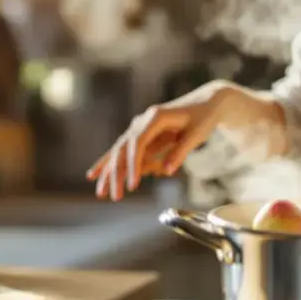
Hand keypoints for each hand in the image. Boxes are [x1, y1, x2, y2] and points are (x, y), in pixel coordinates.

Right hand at [87, 83, 233, 200]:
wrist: (206, 102)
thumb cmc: (203, 117)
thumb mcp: (197, 134)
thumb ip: (180, 151)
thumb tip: (166, 170)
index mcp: (156, 117)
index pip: (138, 143)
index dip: (133, 165)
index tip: (133, 186)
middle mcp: (143, 120)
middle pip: (123, 149)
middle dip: (117, 174)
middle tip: (115, 197)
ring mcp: (139, 126)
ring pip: (118, 151)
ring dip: (109, 172)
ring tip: (101, 194)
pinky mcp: (141, 133)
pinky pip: (122, 150)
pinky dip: (109, 163)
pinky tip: (94, 175)